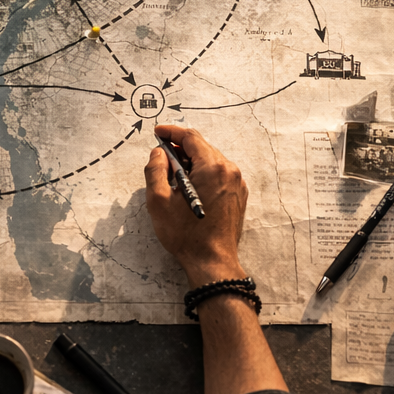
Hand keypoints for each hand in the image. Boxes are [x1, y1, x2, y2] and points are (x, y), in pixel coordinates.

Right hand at [143, 124, 248, 285]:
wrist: (212, 261)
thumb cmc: (187, 235)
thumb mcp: (159, 200)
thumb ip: (155, 170)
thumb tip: (158, 154)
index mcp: (212, 168)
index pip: (191, 137)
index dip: (172, 132)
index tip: (158, 132)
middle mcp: (229, 171)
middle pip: (202, 148)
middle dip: (180, 149)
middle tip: (161, 157)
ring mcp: (237, 183)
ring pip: (210, 161)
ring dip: (191, 162)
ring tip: (173, 176)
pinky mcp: (238, 195)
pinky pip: (218, 174)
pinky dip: (202, 174)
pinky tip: (189, 187)